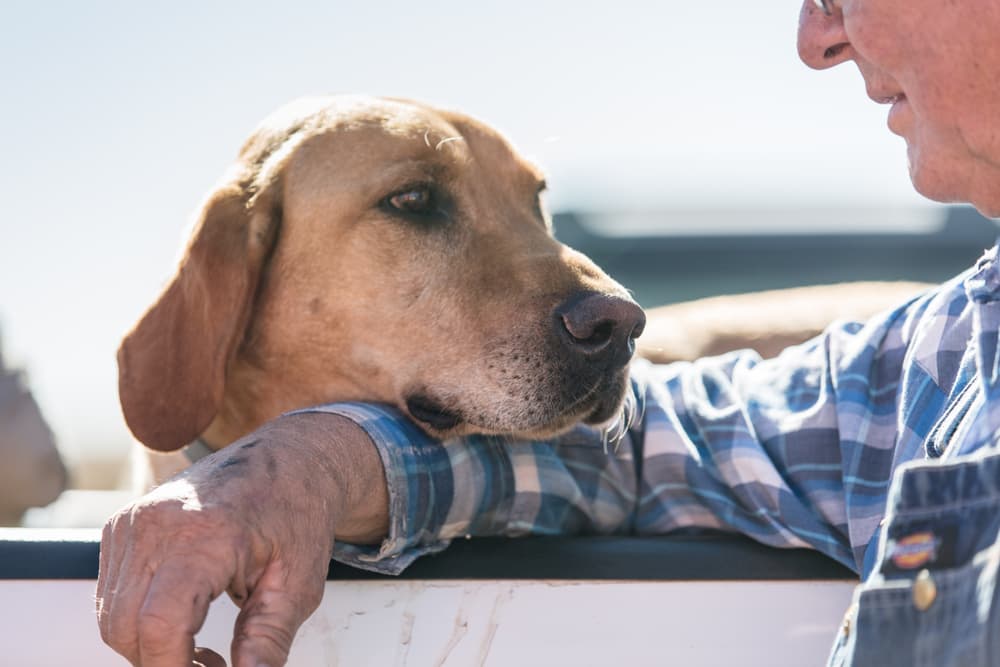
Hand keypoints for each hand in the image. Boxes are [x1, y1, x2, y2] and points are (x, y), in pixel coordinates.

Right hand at [96, 412, 388, 665]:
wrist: (290, 458)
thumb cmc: (298, 513)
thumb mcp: (299, 584)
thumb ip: (267, 641)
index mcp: (206, 533)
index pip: (160, 623)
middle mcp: (158, 523)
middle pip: (126, 627)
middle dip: (163, 662)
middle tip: (214, 666)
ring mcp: (134, 521)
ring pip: (112, 617)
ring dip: (150, 646)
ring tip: (205, 649)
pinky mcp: (123, 526)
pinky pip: (112, 595)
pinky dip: (140, 621)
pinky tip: (185, 622)